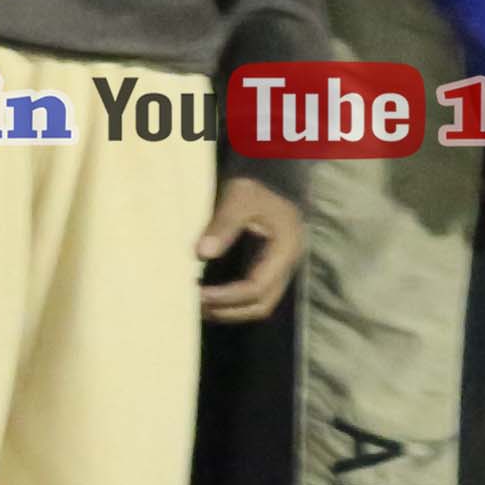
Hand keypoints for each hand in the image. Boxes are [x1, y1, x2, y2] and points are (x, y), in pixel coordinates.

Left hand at [197, 174, 307, 321]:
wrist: (272, 174)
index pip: (257, 287)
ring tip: (200, 303)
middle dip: (230, 310)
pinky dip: (233, 300)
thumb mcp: (238, 198)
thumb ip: (222, 226)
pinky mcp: (270, 266)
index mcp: (285, 248)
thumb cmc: (256, 185)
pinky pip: (254, 294)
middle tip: (198, 303)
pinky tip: (209, 291)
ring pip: (260, 303)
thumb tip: (201, 254)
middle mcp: (287, 263)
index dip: (227, 296)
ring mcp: (280, 267)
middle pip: (262, 304)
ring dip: (231, 309)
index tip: (199, 293)